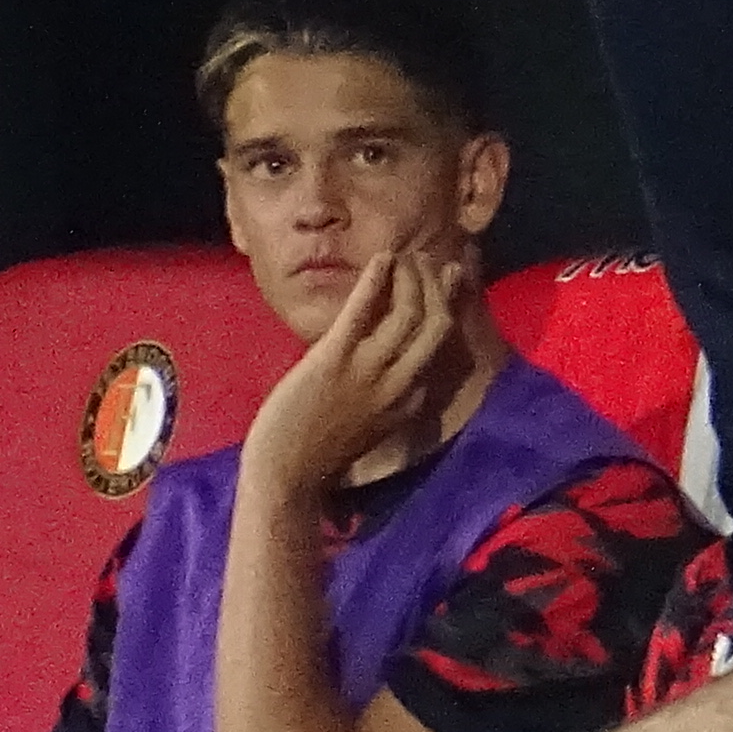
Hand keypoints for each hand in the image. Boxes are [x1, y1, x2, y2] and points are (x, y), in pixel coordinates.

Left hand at [245, 248, 470, 495]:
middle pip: (435, 324)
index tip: (445, 285)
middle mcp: (399, 384)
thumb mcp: (371, 427)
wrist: (286, 475)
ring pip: (407, 312)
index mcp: (410, 402)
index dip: (446, 308)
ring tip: (405, 257)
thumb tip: (390, 365)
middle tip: (429, 261)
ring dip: (410, 278)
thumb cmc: (320, 453)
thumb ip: (387, 397)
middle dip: (437, 287)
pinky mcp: (335, 358)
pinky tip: (382, 259)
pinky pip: (362, 310)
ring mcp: (369, 370)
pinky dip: (375, 280)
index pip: (440, 349)